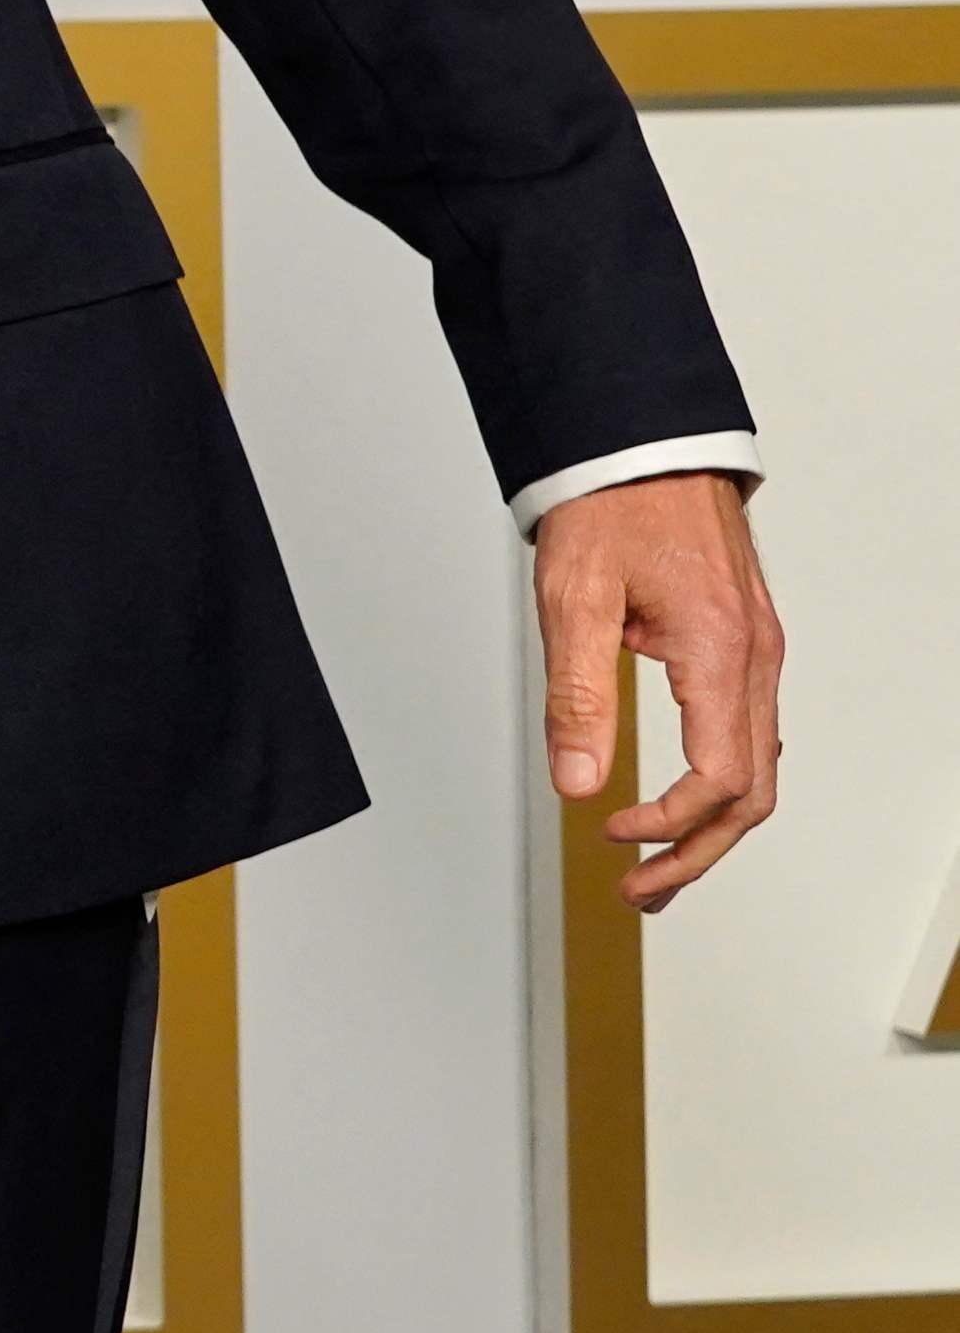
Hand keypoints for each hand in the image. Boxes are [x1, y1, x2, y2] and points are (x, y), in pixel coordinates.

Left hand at [539, 468, 783, 911]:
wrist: (641, 442)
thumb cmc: (610, 505)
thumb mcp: (574, 599)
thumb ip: (578, 697)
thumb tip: (579, 783)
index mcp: (721, 653)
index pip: (720, 779)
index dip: (670, 826)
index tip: (614, 839)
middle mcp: (755, 659)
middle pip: (753, 792)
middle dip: (699, 852)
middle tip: (640, 891)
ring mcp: (758, 651)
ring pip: (758, 767)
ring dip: (711, 828)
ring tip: (655, 868)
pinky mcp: (744, 642)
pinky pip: (748, 731)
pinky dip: (720, 782)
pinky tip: (681, 802)